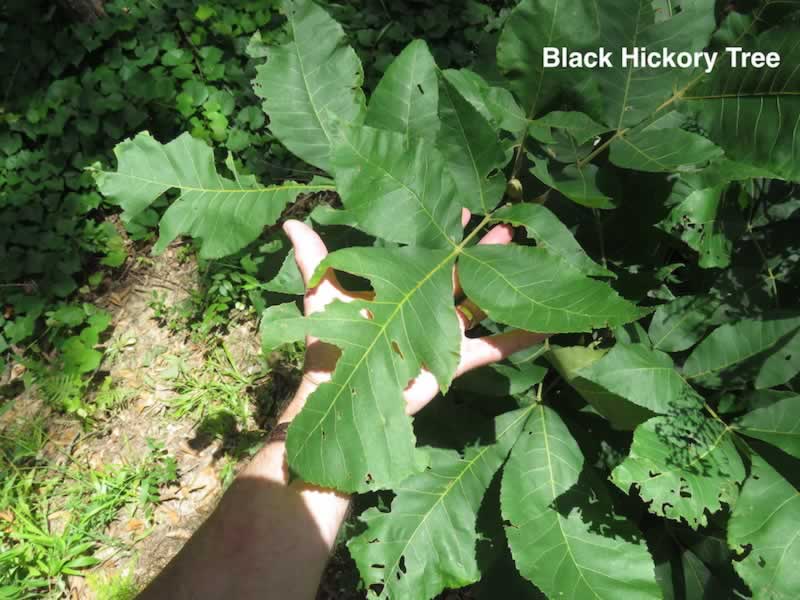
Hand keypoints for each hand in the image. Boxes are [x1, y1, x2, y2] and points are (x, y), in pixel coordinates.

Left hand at [282, 209, 547, 416]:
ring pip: (480, 304)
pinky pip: (492, 349)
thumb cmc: (330, 346)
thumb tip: (290, 222)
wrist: (340, 395)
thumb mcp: (324, 296)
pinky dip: (517, 340)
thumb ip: (313, 260)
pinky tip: (545, 328)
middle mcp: (423, 308)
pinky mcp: (453, 361)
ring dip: (501, 283)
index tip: (462, 209)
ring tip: (528, 260)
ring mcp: (441, 334)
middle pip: (459, 276)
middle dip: (481, 252)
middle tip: (507, 226)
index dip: (443, 233)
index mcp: (398, 290)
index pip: (425, 255)